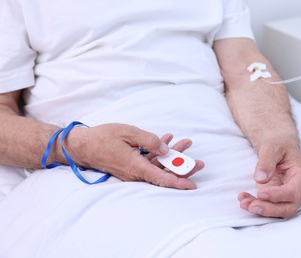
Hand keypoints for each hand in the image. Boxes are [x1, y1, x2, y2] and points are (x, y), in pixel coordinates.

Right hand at [63, 123, 203, 188]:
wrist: (82, 145)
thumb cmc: (103, 137)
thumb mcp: (128, 133)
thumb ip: (148, 140)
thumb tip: (165, 148)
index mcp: (135, 166)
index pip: (161, 178)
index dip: (178, 182)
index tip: (192, 185)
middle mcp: (135, 172)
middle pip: (164, 173)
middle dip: (183, 167)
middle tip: (199, 162)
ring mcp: (133, 170)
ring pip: (158, 166)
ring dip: (172, 156)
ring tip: (186, 143)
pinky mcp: (130, 166)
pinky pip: (148, 162)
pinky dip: (158, 152)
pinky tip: (166, 140)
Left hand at [238, 137, 300, 217]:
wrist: (276, 144)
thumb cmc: (279, 144)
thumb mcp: (272, 147)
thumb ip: (267, 162)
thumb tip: (260, 179)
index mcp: (300, 175)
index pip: (293, 192)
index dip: (278, 196)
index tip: (261, 193)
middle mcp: (295, 188)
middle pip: (287, 207)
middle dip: (269, 209)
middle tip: (252, 206)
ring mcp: (285, 194)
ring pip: (276, 210)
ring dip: (259, 210)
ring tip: (243, 203)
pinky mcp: (273, 196)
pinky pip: (266, 205)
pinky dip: (253, 203)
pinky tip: (242, 199)